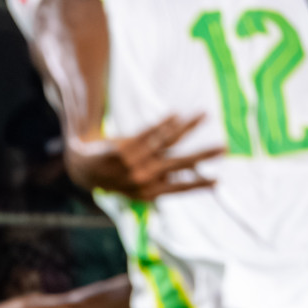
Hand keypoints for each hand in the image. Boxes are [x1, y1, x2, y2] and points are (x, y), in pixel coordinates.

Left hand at [66, 114, 222, 200]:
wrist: (83, 169)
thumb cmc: (117, 176)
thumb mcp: (138, 185)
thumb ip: (162, 177)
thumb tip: (191, 172)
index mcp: (147, 192)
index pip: (179, 187)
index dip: (198, 184)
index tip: (218, 181)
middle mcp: (141, 178)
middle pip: (178, 163)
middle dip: (203, 155)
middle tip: (224, 148)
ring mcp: (132, 162)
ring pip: (166, 141)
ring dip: (188, 126)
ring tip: (204, 115)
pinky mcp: (123, 148)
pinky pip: (148, 132)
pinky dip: (164, 123)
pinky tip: (177, 114)